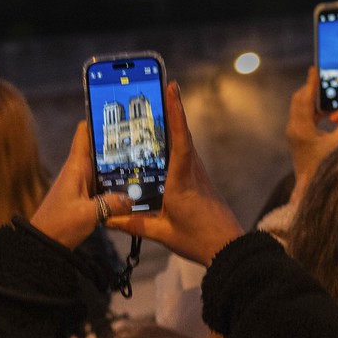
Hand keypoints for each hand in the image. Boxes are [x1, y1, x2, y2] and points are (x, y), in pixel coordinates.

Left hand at [31, 121, 132, 249]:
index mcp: (76, 167)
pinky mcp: (84, 198)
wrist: (42, 245)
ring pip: (103, 168)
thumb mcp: (87, 215)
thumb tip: (132, 198)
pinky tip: (133, 188)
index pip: (84, 133)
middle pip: (100, 149)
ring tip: (145, 161)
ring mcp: (81, 184)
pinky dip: (116, 184)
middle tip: (143, 139)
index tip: (118, 113)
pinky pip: (103, 185)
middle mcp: (79, 171)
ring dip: (119, 166)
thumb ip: (110, 204)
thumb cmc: (59, 225)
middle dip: (118, 143)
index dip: (98, 120)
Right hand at [107, 82, 244, 267]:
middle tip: (160, 88)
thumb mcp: (162, 234)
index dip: (176, 113)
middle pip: (182, 135)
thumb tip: (107, 219)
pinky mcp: (201, 181)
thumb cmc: (199, 240)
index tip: (172, 89)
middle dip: (172, 110)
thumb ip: (134, 225)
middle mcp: (192, 172)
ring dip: (174, 126)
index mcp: (182, 181)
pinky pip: (186, 156)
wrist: (229, 248)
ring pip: (185, 144)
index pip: (179, 140)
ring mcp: (199, 175)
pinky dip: (176, 144)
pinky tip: (164, 146)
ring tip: (156, 111)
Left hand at [287, 68, 337, 203]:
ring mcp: (293, 132)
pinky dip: (313, 109)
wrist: (310, 186)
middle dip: (311, 87)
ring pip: (300, 106)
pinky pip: (302, 115)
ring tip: (327, 91)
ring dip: (312, 98)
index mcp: (302, 128)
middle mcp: (294, 128)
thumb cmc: (326, 167)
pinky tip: (326, 110)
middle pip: (299, 99)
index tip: (315, 69)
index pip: (304, 99)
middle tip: (323, 76)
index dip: (310, 83)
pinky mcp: (296, 135)